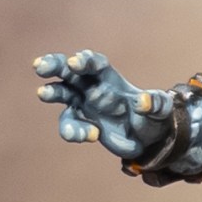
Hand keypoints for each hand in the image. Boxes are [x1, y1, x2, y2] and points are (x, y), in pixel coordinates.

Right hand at [33, 50, 175, 158]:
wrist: (149, 140)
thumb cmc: (155, 118)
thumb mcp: (162, 110)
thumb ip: (155, 103)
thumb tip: (142, 101)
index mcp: (110, 78)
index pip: (94, 64)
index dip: (84, 61)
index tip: (75, 63)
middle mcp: (93, 87)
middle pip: (68, 70)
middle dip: (54, 65)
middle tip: (39, 67)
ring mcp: (84, 104)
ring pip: (61, 93)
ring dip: (51, 92)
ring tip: (43, 94)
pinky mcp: (82, 123)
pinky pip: (70, 124)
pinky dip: (73, 130)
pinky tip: (90, 136)